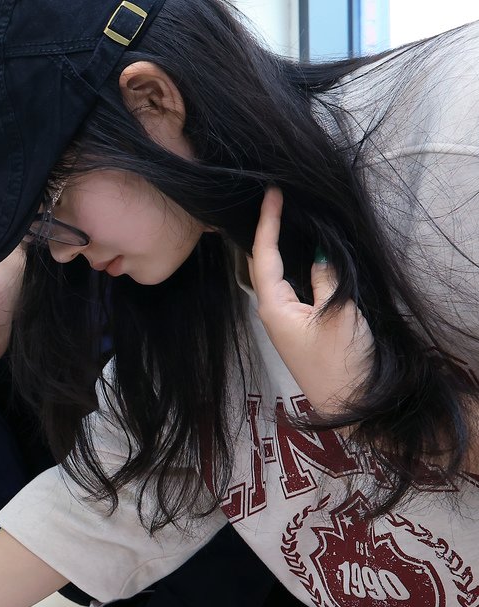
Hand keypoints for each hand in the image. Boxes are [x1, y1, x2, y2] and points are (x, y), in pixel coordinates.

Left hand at [249, 187, 372, 417]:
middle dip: (268, 230)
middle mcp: (273, 312)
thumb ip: (326, 279)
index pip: (264, 255)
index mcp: (273, 307)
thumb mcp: (339, 313)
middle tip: (276, 197)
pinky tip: (303, 251)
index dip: (267, 222)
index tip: (272, 193)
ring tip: (287, 215)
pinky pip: (293, 286)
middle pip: (264, 262)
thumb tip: (318, 255)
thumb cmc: (341, 362)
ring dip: (282, 246)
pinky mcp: (301, 327)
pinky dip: (297, 265)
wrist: (350, 404)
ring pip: (279, 274)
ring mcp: (286, 321)